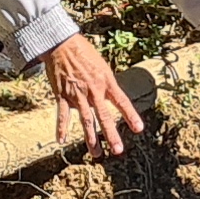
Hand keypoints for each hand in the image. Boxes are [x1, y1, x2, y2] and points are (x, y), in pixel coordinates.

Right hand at [38, 34, 144, 159]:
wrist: (62, 44)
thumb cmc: (84, 53)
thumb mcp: (102, 66)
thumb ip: (107, 84)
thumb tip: (112, 97)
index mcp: (106, 82)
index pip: (122, 102)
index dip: (130, 116)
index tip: (138, 129)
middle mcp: (93, 90)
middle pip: (104, 116)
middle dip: (111, 134)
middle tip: (118, 150)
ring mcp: (77, 94)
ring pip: (86, 120)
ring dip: (91, 139)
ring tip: (96, 154)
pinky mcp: (62, 95)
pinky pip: (62, 114)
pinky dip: (61, 127)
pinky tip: (61, 140)